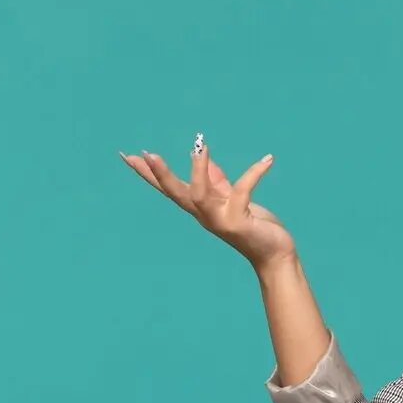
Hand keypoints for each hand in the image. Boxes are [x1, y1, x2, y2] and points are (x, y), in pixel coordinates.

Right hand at [120, 140, 294, 270]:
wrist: (275, 253)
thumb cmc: (255, 227)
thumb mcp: (233, 200)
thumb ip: (217, 181)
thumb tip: (203, 157)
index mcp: (201, 208)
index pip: (169, 188)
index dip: (148, 174)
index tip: (127, 156)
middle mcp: (205, 215)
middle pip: (175, 193)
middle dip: (159, 174)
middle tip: (146, 153)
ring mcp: (219, 220)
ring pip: (199, 195)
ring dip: (197, 172)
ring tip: (200, 148)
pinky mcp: (238, 222)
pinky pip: (242, 192)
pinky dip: (254, 174)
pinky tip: (268, 160)